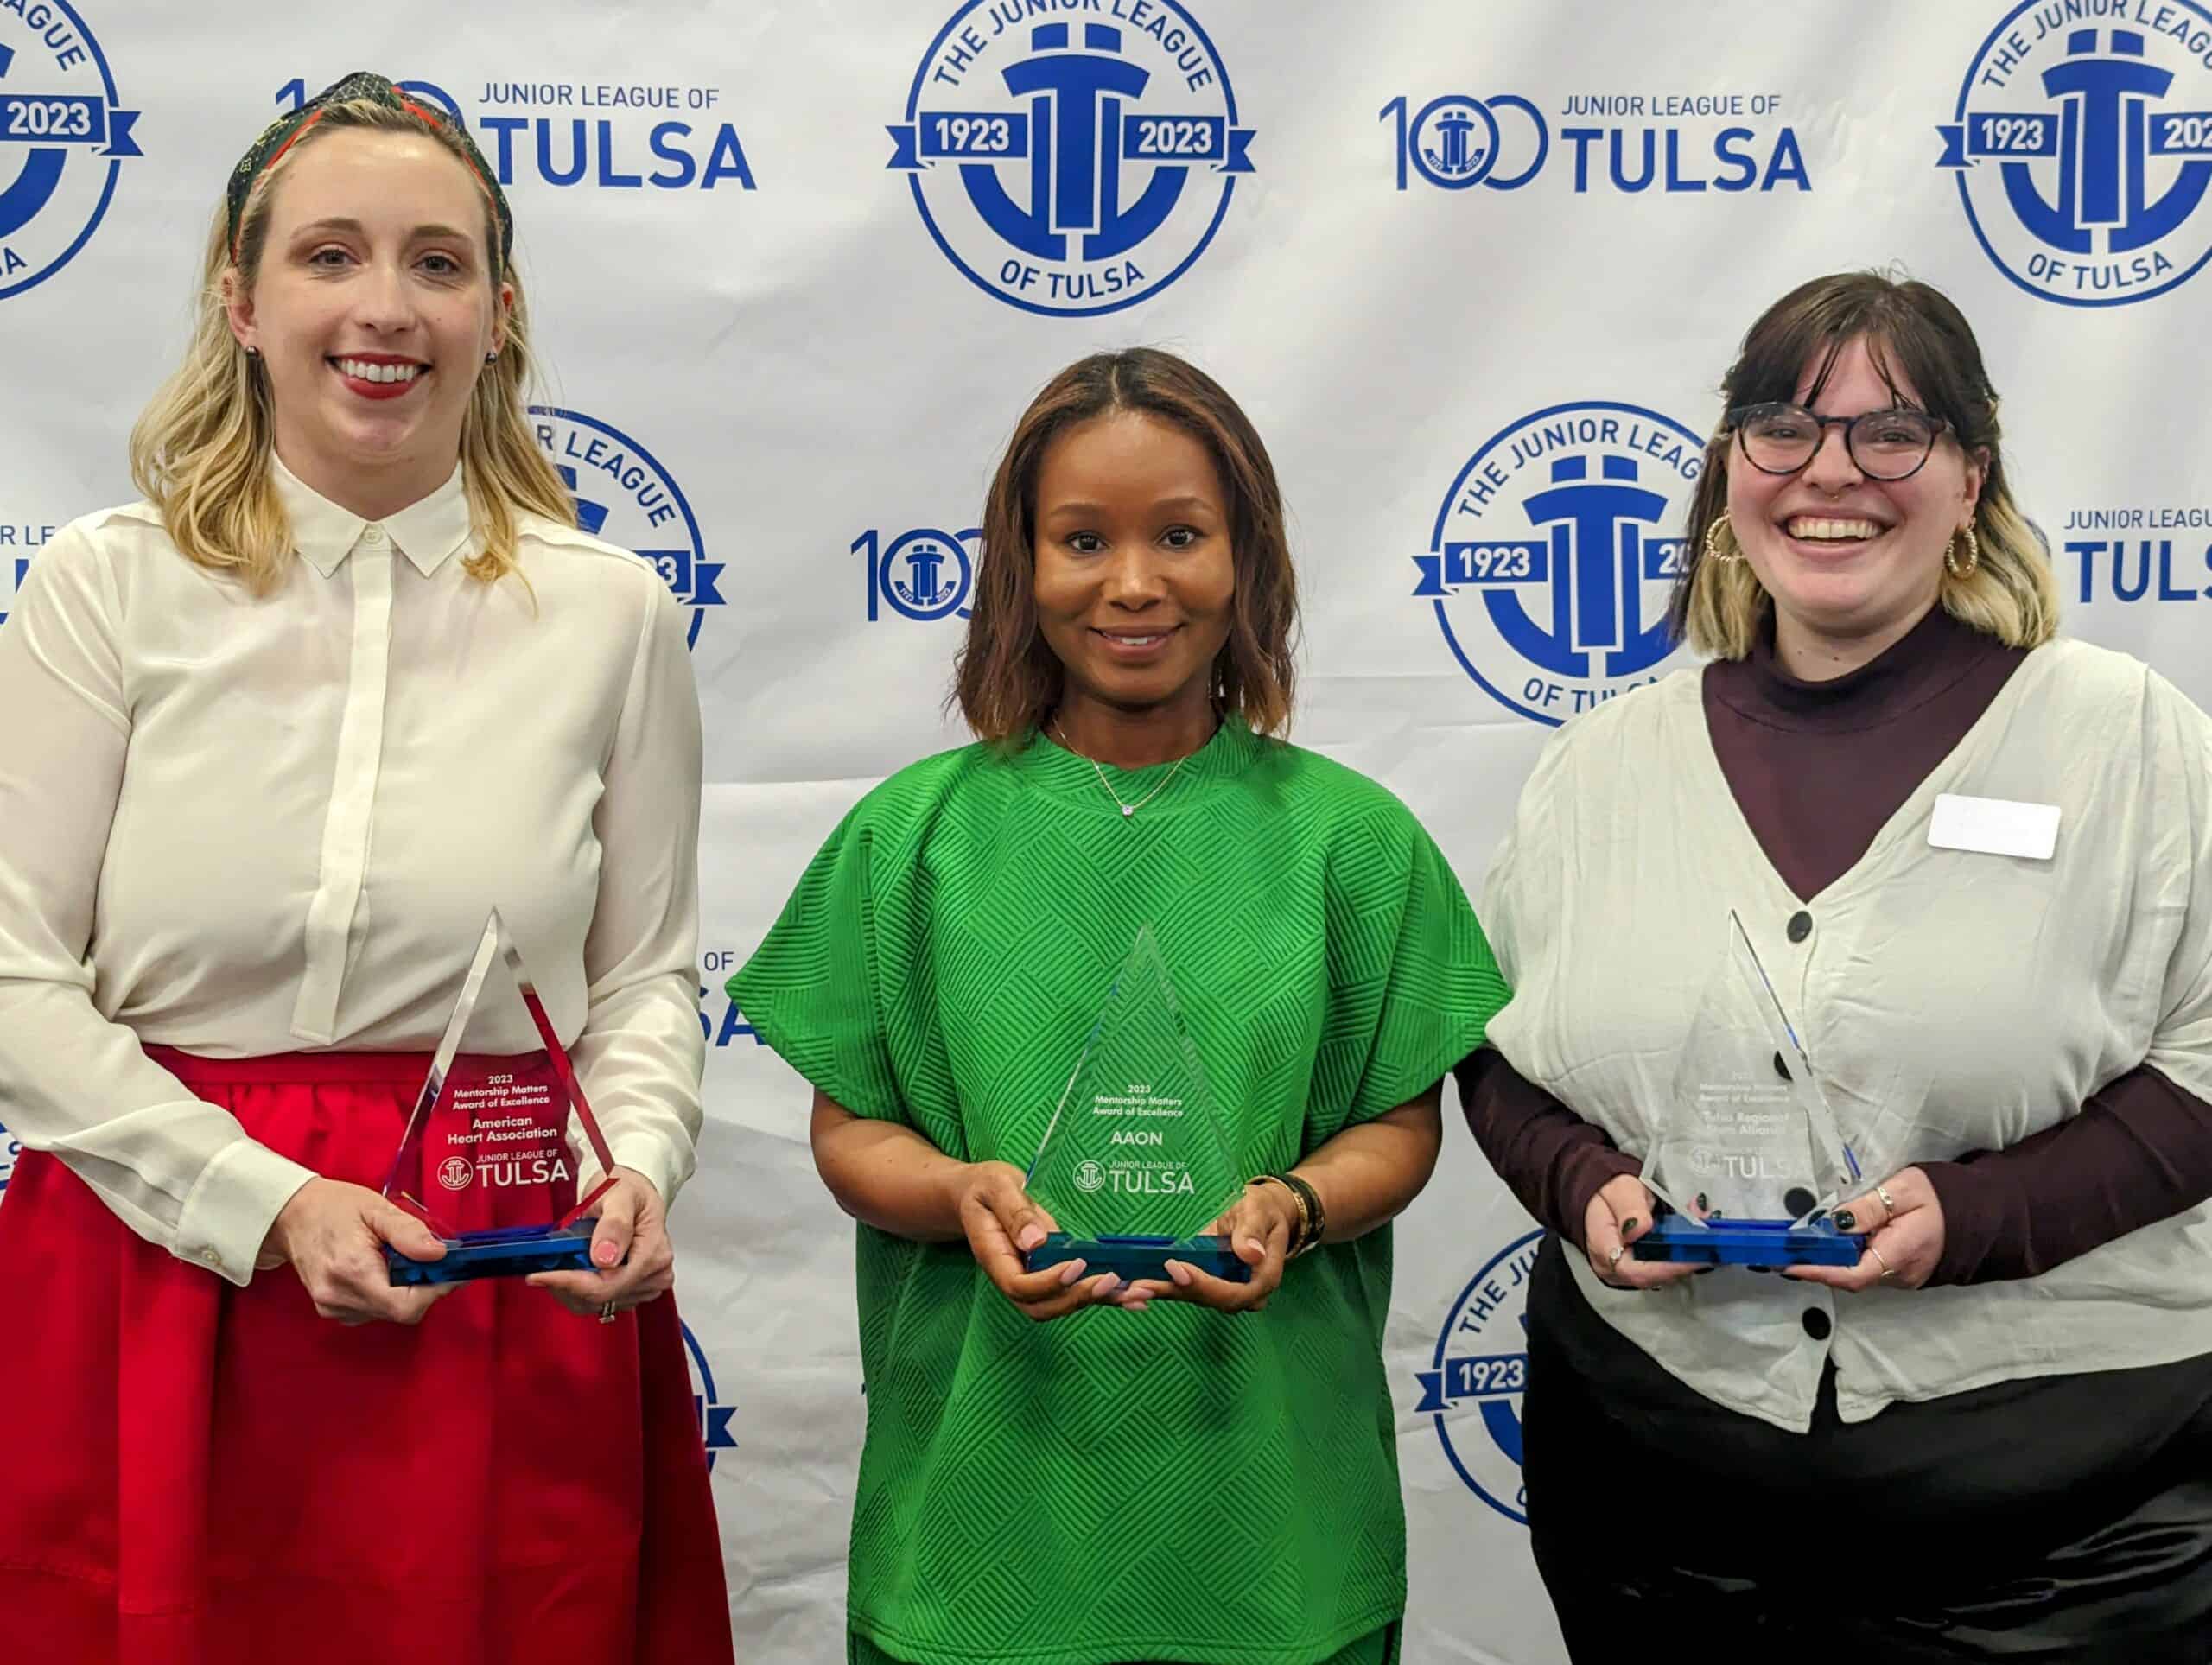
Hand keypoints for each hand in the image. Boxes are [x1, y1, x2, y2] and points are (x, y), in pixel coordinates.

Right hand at [263, 1177, 461, 1325]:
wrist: (292, 1216)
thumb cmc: (331, 1207)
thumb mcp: (376, 1208)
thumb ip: (409, 1232)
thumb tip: (438, 1253)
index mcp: (351, 1269)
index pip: (405, 1305)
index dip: (435, 1291)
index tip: (452, 1273)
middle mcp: (339, 1295)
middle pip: (401, 1311)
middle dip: (424, 1288)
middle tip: (431, 1260)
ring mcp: (332, 1306)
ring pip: (389, 1313)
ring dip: (405, 1291)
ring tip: (399, 1260)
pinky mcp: (332, 1309)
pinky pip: (373, 1311)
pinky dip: (387, 1294)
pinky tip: (382, 1271)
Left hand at [528, 1167, 676, 1317]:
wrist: (630, 1191)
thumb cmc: (628, 1189)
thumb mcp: (620, 1195)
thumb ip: (614, 1224)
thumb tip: (605, 1257)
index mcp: (654, 1252)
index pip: (610, 1284)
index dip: (572, 1282)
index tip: (541, 1275)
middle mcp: (654, 1273)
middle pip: (602, 1296)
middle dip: (568, 1284)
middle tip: (542, 1269)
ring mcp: (643, 1285)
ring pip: (597, 1303)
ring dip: (570, 1290)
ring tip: (555, 1268)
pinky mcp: (632, 1291)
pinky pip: (598, 1303)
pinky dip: (577, 1293)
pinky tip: (568, 1274)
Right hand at [954, 1161, 1124, 1320]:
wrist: (978, 1194)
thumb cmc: (986, 1187)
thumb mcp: (996, 1187)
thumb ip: (1014, 1212)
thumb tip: (1035, 1242)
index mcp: (995, 1257)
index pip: (1019, 1285)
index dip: (1049, 1281)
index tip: (1076, 1264)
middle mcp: (1013, 1275)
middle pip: (1042, 1306)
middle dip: (1077, 1298)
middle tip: (1110, 1281)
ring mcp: (1032, 1278)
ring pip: (1061, 1304)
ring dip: (1097, 1302)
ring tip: (1133, 1293)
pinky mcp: (1051, 1272)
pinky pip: (1075, 1292)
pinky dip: (1105, 1298)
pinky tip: (1133, 1296)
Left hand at [1123, 1180, 1300, 1313]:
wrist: (1261, 1214)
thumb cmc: (1262, 1211)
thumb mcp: (1259, 1212)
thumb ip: (1252, 1232)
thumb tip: (1251, 1254)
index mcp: (1262, 1278)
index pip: (1232, 1292)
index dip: (1204, 1284)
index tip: (1177, 1270)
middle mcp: (1243, 1292)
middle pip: (1207, 1298)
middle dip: (1172, 1292)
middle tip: (1139, 1286)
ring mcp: (1224, 1290)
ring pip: (1191, 1296)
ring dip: (1160, 1293)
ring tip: (1129, 1291)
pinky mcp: (1206, 1284)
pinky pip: (1183, 1289)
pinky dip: (1159, 1287)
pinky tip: (1133, 1289)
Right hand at [1583, 1174, 1701, 1290]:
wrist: (1599, 1194)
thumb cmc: (1605, 1192)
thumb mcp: (1619, 1190)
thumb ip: (1629, 1208)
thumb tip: (1641, 1228)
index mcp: (1604, 1251)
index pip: (1639, 1272)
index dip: (1671, 1267)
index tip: (1698, 1255)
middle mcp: (1615, 1268)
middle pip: (1657, 1274)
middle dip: (1687, 1255)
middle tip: (1710, 1234)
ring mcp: (1628, 1270)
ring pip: (1664, 1271)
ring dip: (1689, 1252)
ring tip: (1705, 1227)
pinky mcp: (1641, 1266)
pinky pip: (1664, 1264)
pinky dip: (1682, 1250)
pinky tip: (1695, 1234)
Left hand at [1786, 1166, 1943, 1290]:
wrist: (1978, 1214)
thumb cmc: (1941, 1198)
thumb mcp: (1904, 1191)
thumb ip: (1869, 1207)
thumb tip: (1835, 1222)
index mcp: (1900, 1254)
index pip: (1852, 1274)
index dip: (1818, 1272)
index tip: (1790, 1265)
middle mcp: (1900, 1274)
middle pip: (1850, 1276)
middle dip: (1818, 1265)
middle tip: (1787, 1251)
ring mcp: (1903, 1277)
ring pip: (1859, 1274)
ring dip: (1832, 1261)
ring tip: (1804, 1245)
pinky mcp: (1903, 1273)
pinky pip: (1870, 1269)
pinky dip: (1849, 1259)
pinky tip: (1834, 1244)